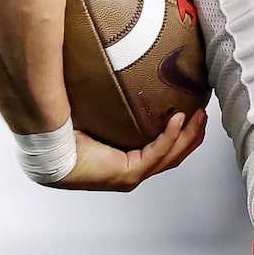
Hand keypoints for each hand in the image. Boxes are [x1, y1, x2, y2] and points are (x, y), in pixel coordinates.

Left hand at [57, 108, 204, 191]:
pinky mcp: (128, 174)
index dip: (181, 135)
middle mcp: (132, 172)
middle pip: (174, 155)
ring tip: (199, 116)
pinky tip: (178, 120)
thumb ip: (114, 110)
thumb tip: (118, 78)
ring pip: (171, 156)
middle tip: (203, 114)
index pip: (163, 151)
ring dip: (189, 136)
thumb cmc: (65, 137)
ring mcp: (132, 176)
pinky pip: (157, 153)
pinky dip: (170, 136)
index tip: (191, 115)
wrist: (49, 151)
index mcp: (126, 162)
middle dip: (193, 135)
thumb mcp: (99, 121)